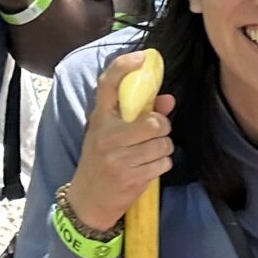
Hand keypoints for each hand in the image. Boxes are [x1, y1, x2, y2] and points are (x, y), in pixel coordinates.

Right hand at [62, 51, 172, 234]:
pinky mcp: (131, 178)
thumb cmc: (102, 160)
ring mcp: (118, 158)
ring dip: (164, 148)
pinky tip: (148, 167)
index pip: (108, 84)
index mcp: (99, 119)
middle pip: (153, 121)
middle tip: (156, 133)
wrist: (89, 199)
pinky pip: (163, 163)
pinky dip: (162, 164)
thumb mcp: (111, 134)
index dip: (125, 67)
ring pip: (163, 144)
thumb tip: (168, 100)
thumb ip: (139, 114)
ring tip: (150, 153)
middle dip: (162, 127)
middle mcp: (107, 135)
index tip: (142, 57)